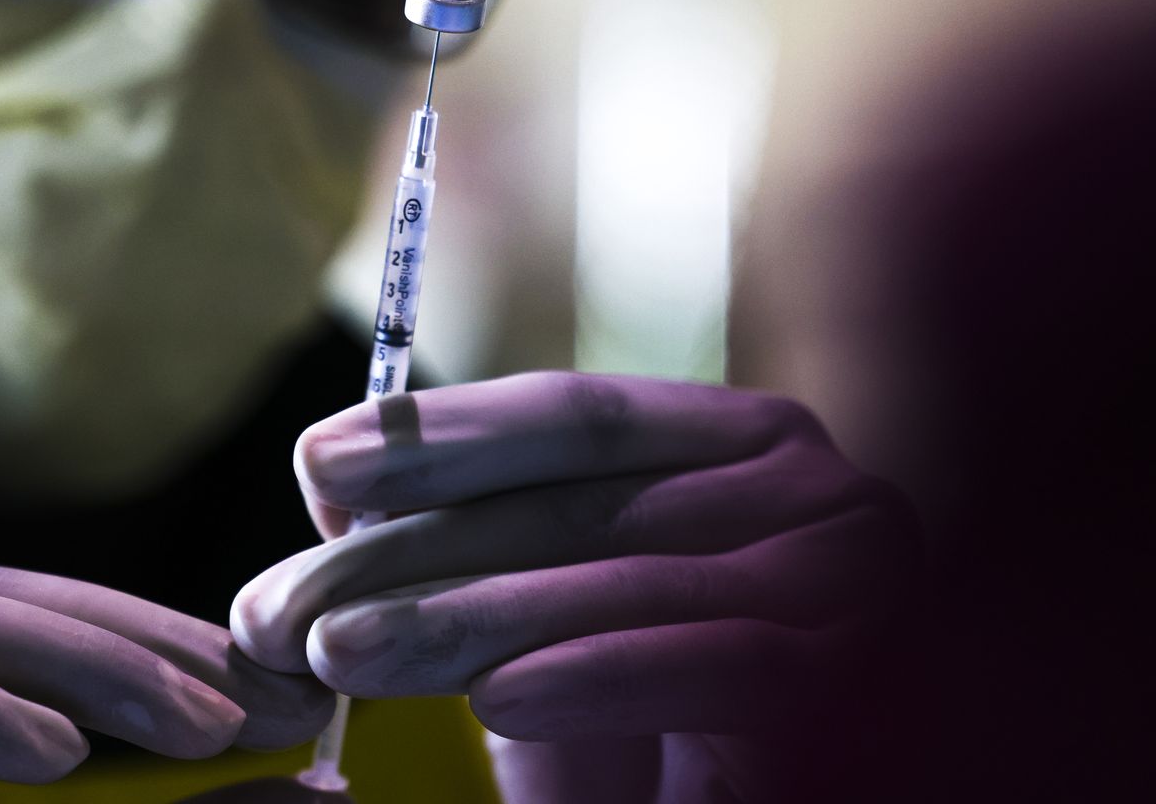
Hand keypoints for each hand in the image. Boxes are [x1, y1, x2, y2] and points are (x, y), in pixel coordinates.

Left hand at [230, 373, 916, 770]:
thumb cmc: (646, 738)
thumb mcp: (537, 630)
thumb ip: (466, 545)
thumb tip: (334, 472)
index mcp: (740, 443)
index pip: (575, 417)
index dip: (439, 435)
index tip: (316, 463)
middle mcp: (813, 484)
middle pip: (584, 499)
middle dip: (415, 553)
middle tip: (282, 606)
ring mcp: (859, 573)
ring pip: (632, 578)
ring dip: (472, 617)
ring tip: (341, 655)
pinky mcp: (873, 671)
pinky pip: (724, 662)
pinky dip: (605, 675)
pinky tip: (498, 700)